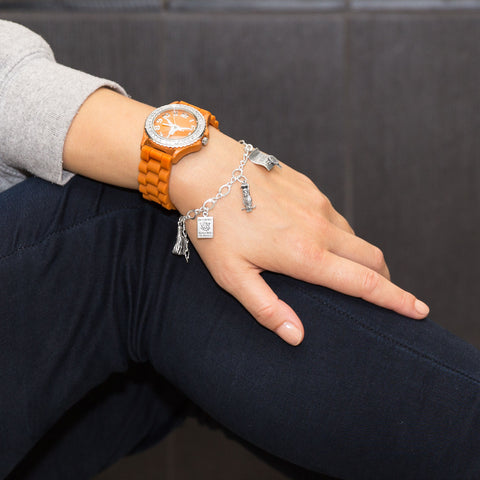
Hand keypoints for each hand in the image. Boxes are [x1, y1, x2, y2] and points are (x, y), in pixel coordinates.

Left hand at [169, 128, 429, 345]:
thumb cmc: (213, 224)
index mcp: (304, 255)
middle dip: (384, 279)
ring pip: (354, 235)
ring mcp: (316, 203)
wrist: (205, 169)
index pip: (364, 283)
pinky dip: (338, 233)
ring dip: (357, 256)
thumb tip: (296, 336)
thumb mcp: (232, 275)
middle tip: (382, 294)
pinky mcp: (308, 186)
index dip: (396, 300)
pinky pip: (334, 215)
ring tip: (341, 270)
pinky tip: (315, 238)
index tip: (420, 310)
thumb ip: (267, 308)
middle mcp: (319, 227)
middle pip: (371, 258)